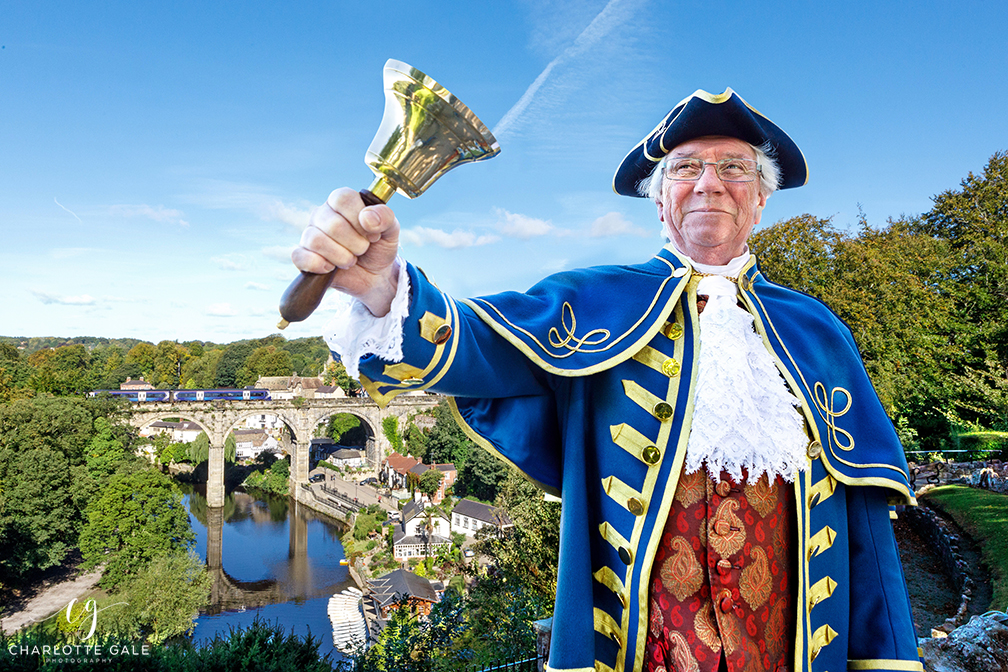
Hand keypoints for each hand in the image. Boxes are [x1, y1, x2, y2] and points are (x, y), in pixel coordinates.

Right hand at [292, 188, 399, 316]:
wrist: (375, 275)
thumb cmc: (379, 247)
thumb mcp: (391, 230)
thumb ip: (385, 217)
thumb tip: (367, 217)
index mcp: (341, 202)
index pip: (343, 198)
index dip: (359, 218)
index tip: (372, 234)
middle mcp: (323, 214)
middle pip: (333, 224)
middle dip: (356, 243)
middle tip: (363, 250)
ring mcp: (310, 234)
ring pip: (316, 241)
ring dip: (341, 257)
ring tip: (350, 260)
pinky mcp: (303, 256)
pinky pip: (300, 256)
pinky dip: (319, 265)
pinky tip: (332, 268)